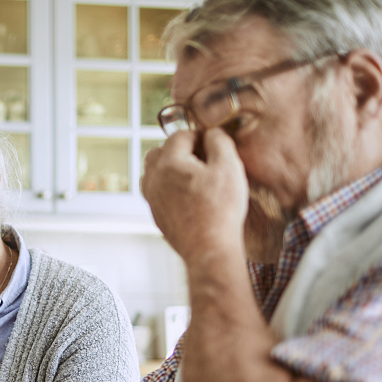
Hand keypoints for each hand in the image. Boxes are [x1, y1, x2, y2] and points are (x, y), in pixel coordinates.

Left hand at [141, 128, 248, 261]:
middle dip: (180, 149)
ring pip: (153, 172)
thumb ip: (219, 142)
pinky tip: (189, 194)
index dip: (199, 135)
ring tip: (194, 175)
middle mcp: (153, 179)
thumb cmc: (220, 208)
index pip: (180, 136)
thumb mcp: (229, 167)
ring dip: (170, 168)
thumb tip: (211, 133)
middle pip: (159, 152)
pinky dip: (168, 186)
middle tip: (202, 157)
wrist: (209, 248)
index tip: (213, 143)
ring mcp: (152, 199)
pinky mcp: (156, 215)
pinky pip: (157, 192)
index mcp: (168, 163)